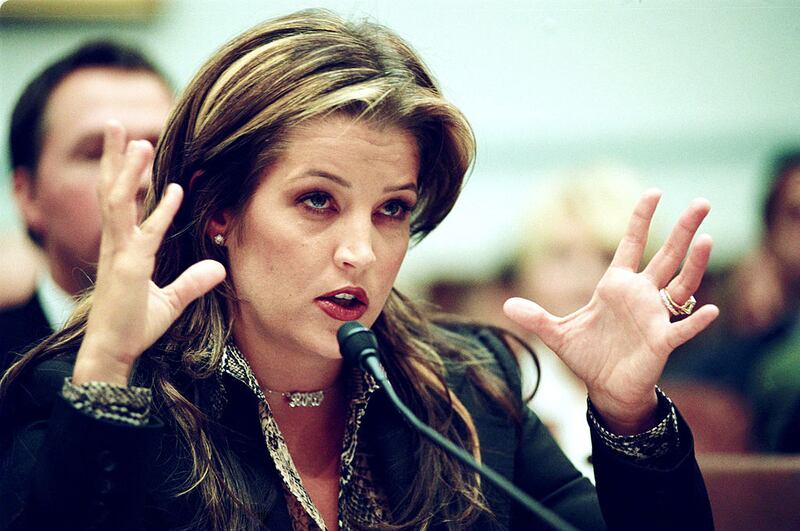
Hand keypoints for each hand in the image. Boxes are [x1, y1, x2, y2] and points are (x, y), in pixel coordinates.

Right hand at [73, 122, 225, 385]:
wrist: (115, 351)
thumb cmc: (135, 326)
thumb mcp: (171, 301)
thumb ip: (193, 282)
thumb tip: (219, 268)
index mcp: (122, 247)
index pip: (122, 202)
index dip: (130, 176)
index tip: (138, 150)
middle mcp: (117, 245)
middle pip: (111, 191)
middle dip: (114, 158)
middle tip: (117, 125)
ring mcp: (121, 254)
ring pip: (119, 203)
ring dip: (129, 171)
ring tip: (137, 140)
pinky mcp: (130, 268)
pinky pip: (145, 233)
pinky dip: (160, 211)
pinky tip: (172, 189)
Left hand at [504, 190, 718, 433]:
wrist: (606, 389)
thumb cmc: (588, 357)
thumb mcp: (557, 334)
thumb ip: (536, 317)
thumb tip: (506, 305)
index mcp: (616, 286)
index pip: (631, 244)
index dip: (641, 219)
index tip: (653, 191)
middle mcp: (641, 295)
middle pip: (667, 256)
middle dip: (684, 230)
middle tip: (702, 202)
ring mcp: (654, 316)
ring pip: (681, 284)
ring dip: (695, 264)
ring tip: (707, 239)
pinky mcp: (661, 342)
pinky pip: (682, 329)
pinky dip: (695, 321)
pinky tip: (711, 310)